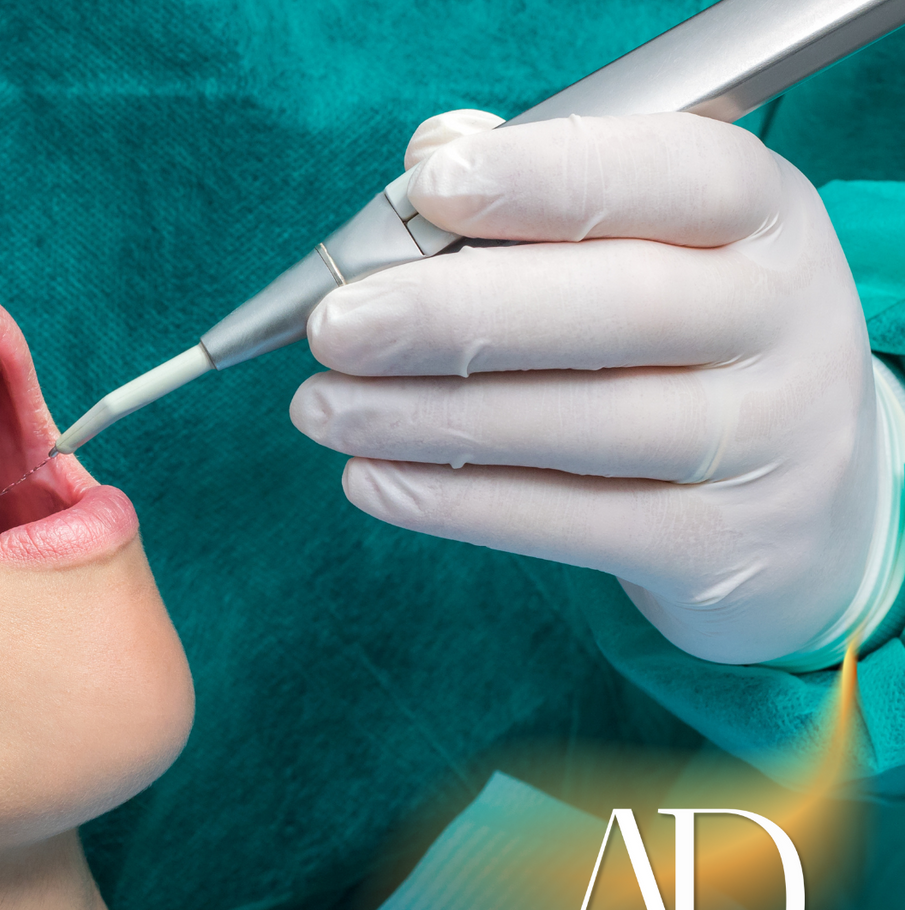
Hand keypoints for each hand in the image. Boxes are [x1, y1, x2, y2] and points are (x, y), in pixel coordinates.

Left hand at [292, 109, 899, 666]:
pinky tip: (371, 479)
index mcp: (762, 216)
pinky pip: (573, 525)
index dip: (546, 177)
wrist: (799, 501)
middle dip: (452, 315)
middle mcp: (784, 321)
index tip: (430, 188)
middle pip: (617, 307)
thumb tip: (435, 151)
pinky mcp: (723, 546)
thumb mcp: (646, 246)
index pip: (670, 175)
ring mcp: (767, 441)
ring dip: (428, 418)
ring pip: (581, 426)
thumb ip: (541, 194)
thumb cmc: (677, 341)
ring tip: (321, 408)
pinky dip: (457, 505)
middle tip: (335, 327)